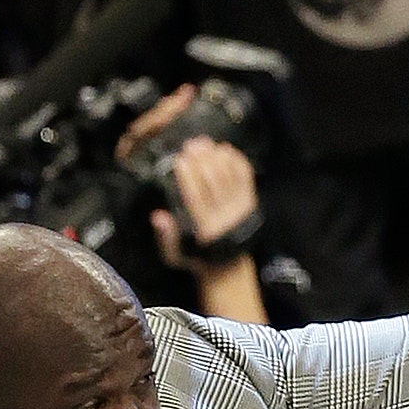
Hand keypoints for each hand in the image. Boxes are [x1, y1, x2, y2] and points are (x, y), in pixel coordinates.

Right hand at [150, 139, 262, 263]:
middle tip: (190, 144)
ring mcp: (241, 209)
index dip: (188, 177)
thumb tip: (157, 215)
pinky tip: (225, 149)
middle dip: (203, 160)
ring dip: (217, 156)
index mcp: (205, 230)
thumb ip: (165, 237)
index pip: (196, 198)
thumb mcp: (174, 255)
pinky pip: (246, 178)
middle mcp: (225, 218)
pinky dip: (237, 161)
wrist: (228, 266)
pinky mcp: (251, 203)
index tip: (179, 160)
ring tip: (204, 142)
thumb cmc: (195, 257)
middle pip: (215, 182)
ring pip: (231, 176)